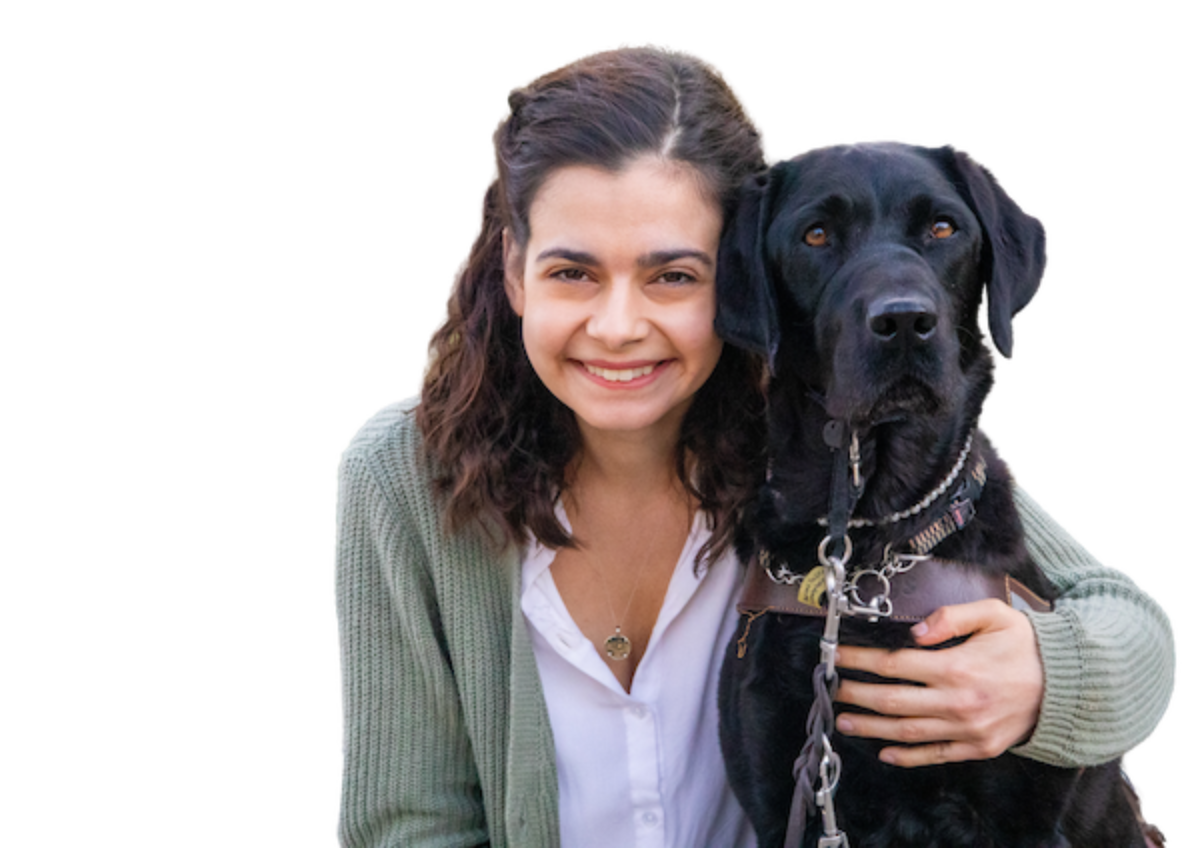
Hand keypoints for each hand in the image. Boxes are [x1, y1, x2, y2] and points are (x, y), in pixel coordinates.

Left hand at [833, 599, 1043, 767]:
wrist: (1068, 685)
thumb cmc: (1025, 645)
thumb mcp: (993, 615)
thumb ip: (949, 617)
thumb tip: (913, 631)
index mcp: (957, 667)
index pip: (894, 664)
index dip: (860, 660)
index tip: (836, 655)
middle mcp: (958, 702)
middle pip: (892, 701)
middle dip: (856, 694)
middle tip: (831, 689)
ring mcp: (967, 729)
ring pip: (907, 732)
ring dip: (871, 727)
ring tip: (845, 721)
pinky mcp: (977, 748)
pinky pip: (934, 755)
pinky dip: (907, 756)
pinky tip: (884, 751)